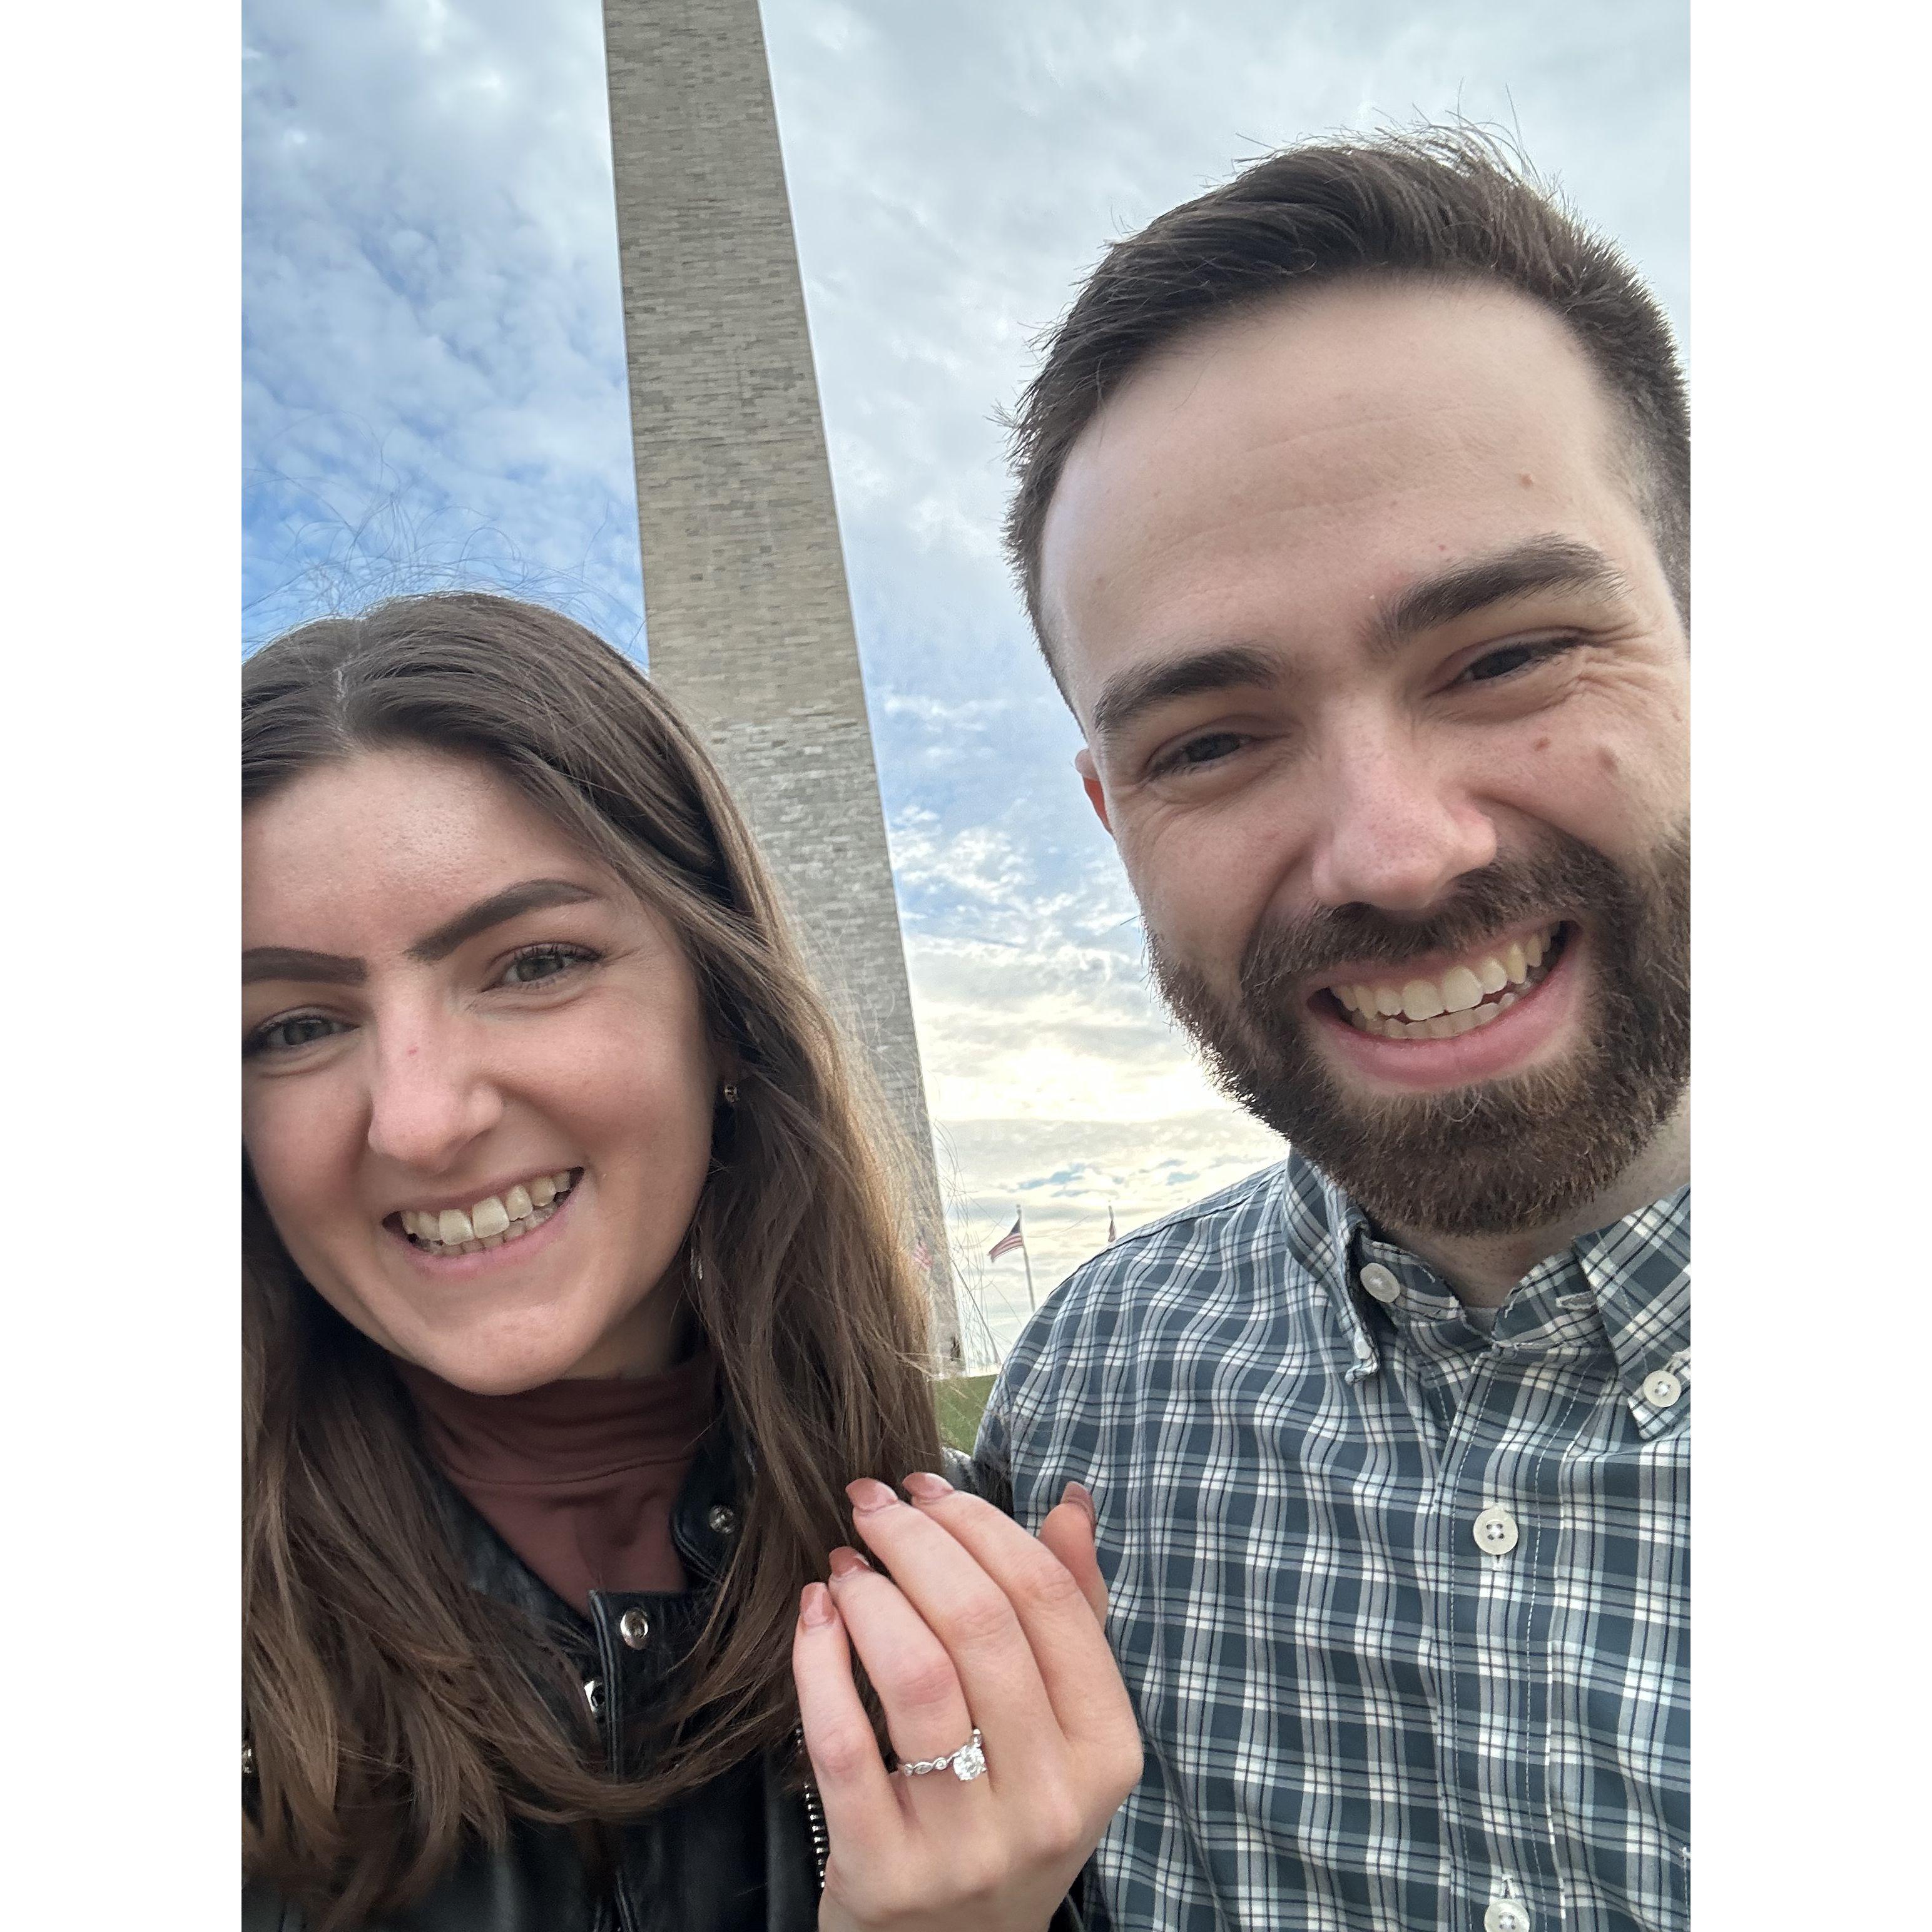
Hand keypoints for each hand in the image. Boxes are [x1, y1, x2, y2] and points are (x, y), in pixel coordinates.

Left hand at [791, 1473, 1142, 1930]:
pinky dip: (820, 1661)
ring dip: (869, 1594)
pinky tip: (815, 1615)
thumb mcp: (1065, 1731)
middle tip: (871, 1504)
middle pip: (980, 1625)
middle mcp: (1048, 1800)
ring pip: (915, 1676)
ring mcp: (967, 1844)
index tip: (928, 1487)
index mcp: (1105, 1752)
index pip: (1049, 1600)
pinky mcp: (885, 1872)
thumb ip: (1072, 1615)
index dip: (981, 1523)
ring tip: (845, 1562)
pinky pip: (843, 1743)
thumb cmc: (1009, 1813)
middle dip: (916, 1540)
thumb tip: (1072, 1504)